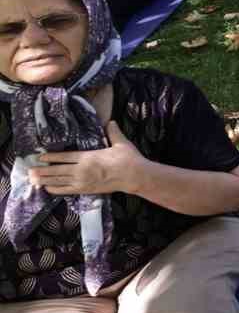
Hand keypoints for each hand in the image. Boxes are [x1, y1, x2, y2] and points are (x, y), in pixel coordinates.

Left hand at [31, 121, 145, 195]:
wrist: (135, 176)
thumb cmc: (128, 159)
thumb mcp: (121, 143)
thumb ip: (113, 132)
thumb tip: (111, 121)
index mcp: (88, 156)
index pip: (65, 157)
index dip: (51, 157)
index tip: (40, 157)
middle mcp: (82, 169)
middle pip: (57, 170)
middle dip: (42, 171)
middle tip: (29, 172)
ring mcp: (83, 181)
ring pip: (59, 181)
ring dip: (45, 180)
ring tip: (32, 180)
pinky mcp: (86, 190)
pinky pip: (66, 190)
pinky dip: (55, 190)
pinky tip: (47, 189)